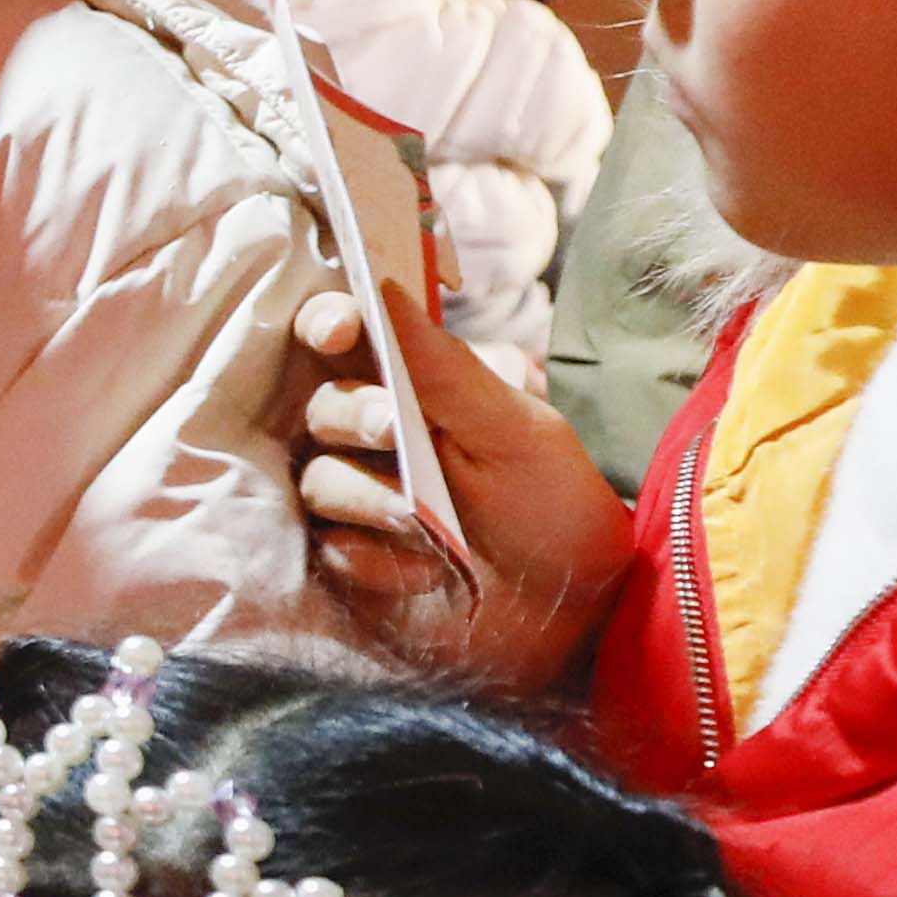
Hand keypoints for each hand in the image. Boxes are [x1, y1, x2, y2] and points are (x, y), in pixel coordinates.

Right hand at [289, 263, 631, 692]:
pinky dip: (374, 559)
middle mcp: (380, 440)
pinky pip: (330, 549)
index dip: (328, 324)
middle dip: (352, 415)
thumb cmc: (557, 506)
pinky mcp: (354, 562)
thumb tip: (383, 286)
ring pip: (318, 480)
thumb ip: (444, 366)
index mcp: (419, 390)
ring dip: (366, 498)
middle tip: (392, 431)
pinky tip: (423, 572)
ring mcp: (363, 501)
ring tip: (425, 523)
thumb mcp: (515, 428)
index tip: (339, 329)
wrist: (578, 611)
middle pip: (321, 407)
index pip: (348, 340)